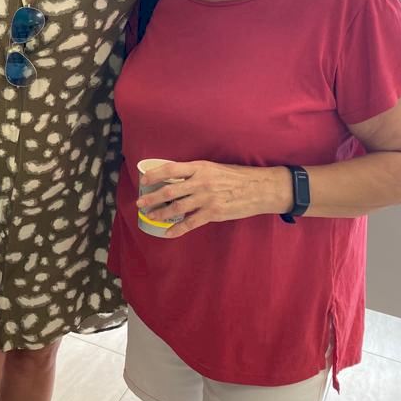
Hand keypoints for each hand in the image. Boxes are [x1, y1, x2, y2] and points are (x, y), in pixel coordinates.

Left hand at [136, 160, 287, 236]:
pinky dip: (177, 229)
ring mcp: (206, 199)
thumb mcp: (213, 168)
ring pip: (176, 207)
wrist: (260, 188)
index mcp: (199, 167)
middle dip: (152, 198)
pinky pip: (190, 223)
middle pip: (169, 190)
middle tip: (140, 203)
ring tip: (150, 216)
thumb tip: (174, 178)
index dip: (154, 175)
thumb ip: (195, 173)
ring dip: (160, 213)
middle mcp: (200, 182)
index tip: (143, 181)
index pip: (170, 169)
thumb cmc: (236, 176)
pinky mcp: (214, 213)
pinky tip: (168, 233)